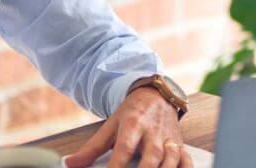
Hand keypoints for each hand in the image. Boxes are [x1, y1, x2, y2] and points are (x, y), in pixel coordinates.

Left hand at [65, 88, 191, 167]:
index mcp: (133, 124)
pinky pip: (186, 159)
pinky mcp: (180, 143)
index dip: (117, 167)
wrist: (157, 94)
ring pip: (171, 158)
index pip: (124, 149)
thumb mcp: (110, 126)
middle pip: (150, 156)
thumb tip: (68, 164)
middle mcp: (153, 131)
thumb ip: (91, 149)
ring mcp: (168, 138)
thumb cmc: (132, 113)